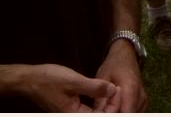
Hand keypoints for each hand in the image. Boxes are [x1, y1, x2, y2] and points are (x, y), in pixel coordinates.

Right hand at [2, 64, 117, 111]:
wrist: (28, 79)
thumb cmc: (49, 80)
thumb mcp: (74, 81)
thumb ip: (94, 87)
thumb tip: (113, 90)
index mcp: (74, 114)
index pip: (100, 114)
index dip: (113, 105)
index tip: (120, 90)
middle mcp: (72, 115)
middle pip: (98, 113)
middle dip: (111, 105)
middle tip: (120, 90)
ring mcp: (71, 113)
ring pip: (94, 111)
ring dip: (105, 103)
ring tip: (115, 89)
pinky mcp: (70, 108)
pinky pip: (88, 108)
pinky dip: (98, 101)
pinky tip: (105, 90)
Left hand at [94, 43, 144, 112]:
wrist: (126, 56)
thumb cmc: (113, 66)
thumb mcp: (102, 79)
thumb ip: (100, 98)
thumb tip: (98, 114)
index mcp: (130, 90)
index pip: (126, 113)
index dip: (113, 115)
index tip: (102, 112)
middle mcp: (141, 96)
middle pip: (129, 114)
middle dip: (115, 113)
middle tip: (104, 107)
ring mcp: (144, 99)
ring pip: (133, 114)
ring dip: (120, 112)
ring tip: (109, 105)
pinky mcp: (144, 101)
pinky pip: (135, 112)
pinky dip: (125, 110)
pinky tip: (116, 105)